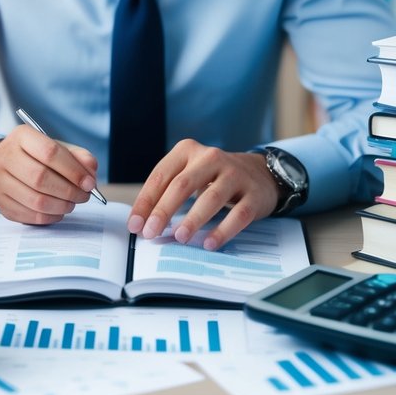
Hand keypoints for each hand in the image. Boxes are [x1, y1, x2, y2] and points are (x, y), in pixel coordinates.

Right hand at [0, 125, 98, 224]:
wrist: (8, 165)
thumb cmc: (37, 156)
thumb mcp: (59, 148)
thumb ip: (78, 157)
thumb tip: (91, 171)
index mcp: (21, 136)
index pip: (49, 152)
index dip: (73, 170)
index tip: (89, 182)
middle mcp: (5, 157)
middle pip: (40, 178)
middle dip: (69, 191)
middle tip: (84, 195)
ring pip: (36, 201)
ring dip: (61, 206)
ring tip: (72, 203)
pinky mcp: (1, 203)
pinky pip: (30, 216)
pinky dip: (50, 216)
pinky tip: (58, 210)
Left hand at [126, 139, 279, 250]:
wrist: (260, 173)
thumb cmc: (213, 178)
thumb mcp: (189, 174)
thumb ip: (167, 193)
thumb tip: (142, 223)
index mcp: (188, 150)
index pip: (161, 176)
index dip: (145, 202)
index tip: (135, 225)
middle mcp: (211, 158)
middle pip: (182, 185)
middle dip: (163, 211)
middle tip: (151, 233)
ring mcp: (235, 174)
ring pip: (211, 198)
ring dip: (193, 220)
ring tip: (180, 238)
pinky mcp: (254, 194)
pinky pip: (238, 214)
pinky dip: (223, 230)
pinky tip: (210, 244)